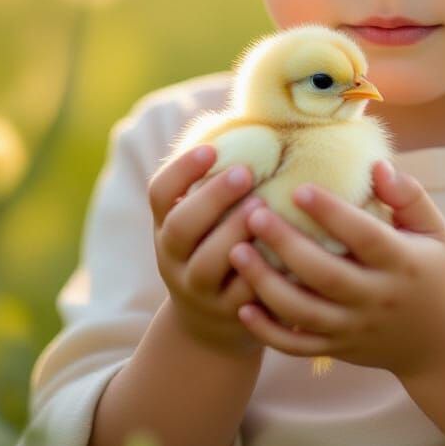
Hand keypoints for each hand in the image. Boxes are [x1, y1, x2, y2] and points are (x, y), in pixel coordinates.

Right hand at [149, 144, 266, 359]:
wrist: (210, 326)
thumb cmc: (218, 248)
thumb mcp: (205, 220)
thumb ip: (222, 181)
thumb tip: (259, 119)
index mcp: (166, 226)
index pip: (160, 194)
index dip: (181, 171)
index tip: (210, 147)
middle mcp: (174, 258)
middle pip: (181, 229)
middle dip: (212, 198)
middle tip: (245, 171)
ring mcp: (198, 290)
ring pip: (208, 265)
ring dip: (234, 234)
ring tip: (264, 206)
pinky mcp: (228, 315)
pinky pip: (242, 295)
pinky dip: (260, 273)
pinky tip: (284, 250)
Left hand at [228, 160, 444, 378]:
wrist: (439, 342)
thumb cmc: (432, 270)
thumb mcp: (433, 230)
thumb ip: (409, 195)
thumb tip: (377, 165)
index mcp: (402, 263)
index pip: (364, 236)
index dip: (332, 213)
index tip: (299, 187)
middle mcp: (376, 298)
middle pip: (325, 275)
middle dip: (286, 245)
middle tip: (253, 214)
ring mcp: (354, 328)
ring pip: (303, 313)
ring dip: (266, 285)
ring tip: (236, 252)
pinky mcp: (337, 349)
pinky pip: (297, 345)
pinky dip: (267, 332)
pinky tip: (241, 306)